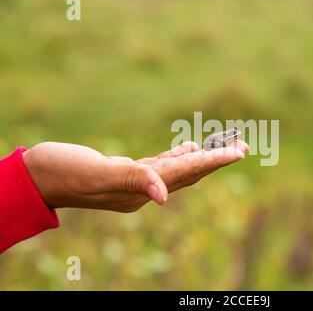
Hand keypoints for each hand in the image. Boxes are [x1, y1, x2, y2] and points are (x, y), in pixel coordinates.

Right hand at [23, 141, 248, 211]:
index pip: (185, 173)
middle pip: (190, 172)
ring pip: (179, 168)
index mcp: (140, 189)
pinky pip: (162, 165)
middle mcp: (144, 188)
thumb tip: (163, 197)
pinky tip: (191, 148)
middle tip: (243, 146)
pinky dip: (180, 156)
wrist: (40, 176)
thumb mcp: (96, 175)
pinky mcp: (127, 172)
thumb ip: (131, 181)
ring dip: (203, 157)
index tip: (238, 152)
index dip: (213, 162)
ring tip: (225, 147)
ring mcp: (137, 181)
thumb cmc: (62, 173)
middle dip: (217, 160)